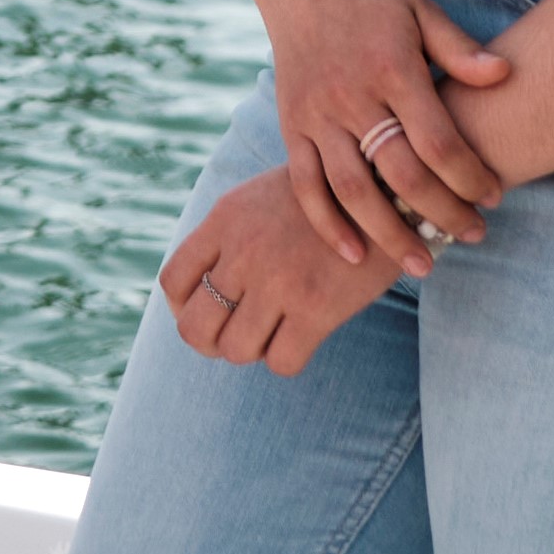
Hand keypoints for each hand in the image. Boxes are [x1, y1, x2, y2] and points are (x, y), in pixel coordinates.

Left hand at [160, 167, 404, 376]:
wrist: (381, 192)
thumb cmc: (317, 201)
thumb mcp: (255, 200)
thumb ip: (224, 237)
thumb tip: (199, 285)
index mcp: (223, 220)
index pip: (172, 282)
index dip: (184, 308)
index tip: (206, 311)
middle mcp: (243, 251)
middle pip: (195, 327)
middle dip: (211, 341)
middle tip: (235, 334)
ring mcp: (278, 282)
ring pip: (235, 350)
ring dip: (251, 350)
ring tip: (270, 333)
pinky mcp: (317, 308)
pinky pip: (282, 362)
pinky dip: (285, 358)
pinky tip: (298, 338)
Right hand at [262, 0, 510, 269]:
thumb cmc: (371, 1)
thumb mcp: (420, 10)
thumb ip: (459, 49)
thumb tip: (505, 74)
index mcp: (390, 69)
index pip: (437, 141)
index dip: (469, 177)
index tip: (494, 196)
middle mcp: (350, 96)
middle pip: (400, 173)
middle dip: (442, 213)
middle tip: (472, 235)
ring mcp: (316, 114)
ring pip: (351, 188)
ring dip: (388, 233)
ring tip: (422, 265)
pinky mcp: (292, 126)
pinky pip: (304, 183)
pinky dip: (326, 223)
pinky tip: (355, 254)